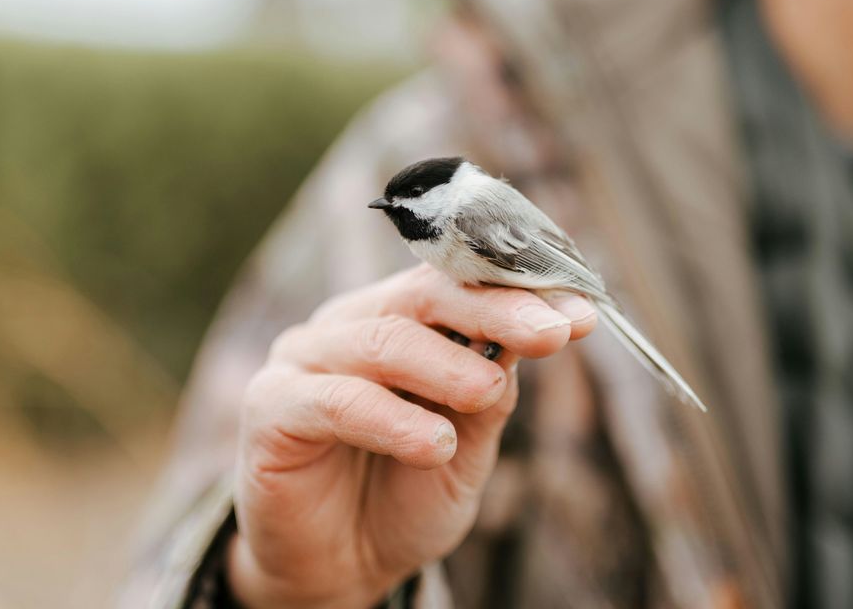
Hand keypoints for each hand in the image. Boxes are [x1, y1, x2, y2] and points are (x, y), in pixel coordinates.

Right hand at [228, 264, 596, 607]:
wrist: (339, 568)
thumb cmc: (402, 495)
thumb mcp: (465, 444)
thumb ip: (489, 390)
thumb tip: (542, 330)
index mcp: (396, 319)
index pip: (459, 284)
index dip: (519, 292)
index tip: (580, 314)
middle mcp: (349, 325)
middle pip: (423, 294)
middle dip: (493, 309)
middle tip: (550, 332)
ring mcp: (305, 359)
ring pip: (382, 340)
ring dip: (446, 365)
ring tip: (489, 393)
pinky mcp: (271, 407)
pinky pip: (336, 400)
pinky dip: (391, 420)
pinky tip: (434, 445)